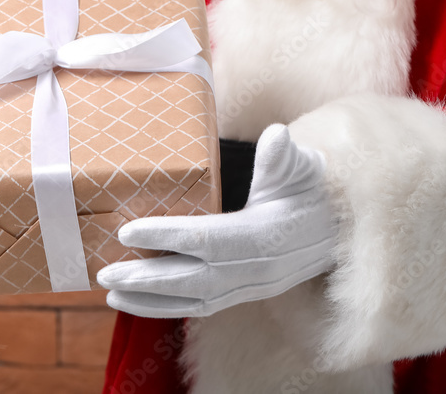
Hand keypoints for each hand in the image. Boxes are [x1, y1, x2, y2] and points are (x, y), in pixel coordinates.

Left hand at [97, 124, 336, 317]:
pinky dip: (168, 308)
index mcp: (266, 236)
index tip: (127, 231)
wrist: (340, 226)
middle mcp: (258, 269)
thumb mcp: (301, 167)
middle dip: (147, 278)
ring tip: (110, 292)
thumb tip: (278, 136)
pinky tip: (137, 303)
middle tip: (105, 271)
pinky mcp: (246, 294)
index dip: (167, 237)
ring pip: (195, 300)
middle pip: (195, 279)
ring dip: (150, 300)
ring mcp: (252, 287)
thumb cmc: (312, 188)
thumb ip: (284, 157)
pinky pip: (203, 307)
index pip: (208, 239)